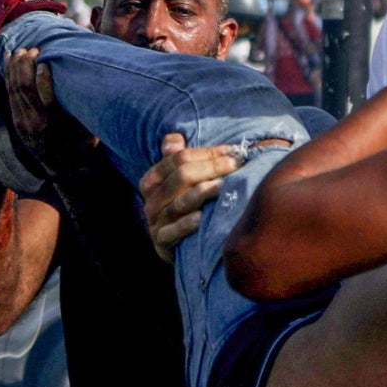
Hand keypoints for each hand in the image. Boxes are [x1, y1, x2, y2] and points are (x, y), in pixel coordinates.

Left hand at [6, 49, 95, 175]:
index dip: (43, 78)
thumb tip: (98, 79)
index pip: (46, 99)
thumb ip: (88, 108)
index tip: (47, 62)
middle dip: (27, 66)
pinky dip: (9, 74)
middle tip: (35, 50)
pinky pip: (10, 93)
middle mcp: (36, 124)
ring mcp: (23, 123)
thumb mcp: (91, 131)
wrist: (64, 170)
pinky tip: (11, 58)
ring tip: (23, 50)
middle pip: (25, 90)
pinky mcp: (17, 121)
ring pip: (14, 90)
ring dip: (16, 67)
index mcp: (56, 126)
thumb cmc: (84, 145)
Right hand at [139, 134, 239, 262]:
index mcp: (152, 180)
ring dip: (203, 193)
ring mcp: (155, 222)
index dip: (207, 153)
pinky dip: (187, 224)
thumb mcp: (179, 181)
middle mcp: (151, 200)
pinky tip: (202, 218)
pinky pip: (173, 232)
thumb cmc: (184, 206)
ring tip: (223, 186)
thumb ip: (177, 159)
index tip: (233, 151)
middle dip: (211, 168)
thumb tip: (175, 139)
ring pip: (179, 202)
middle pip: (181, 177)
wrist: (178, 247)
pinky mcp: (161, 243)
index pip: (178, 159)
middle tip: (235, 165)